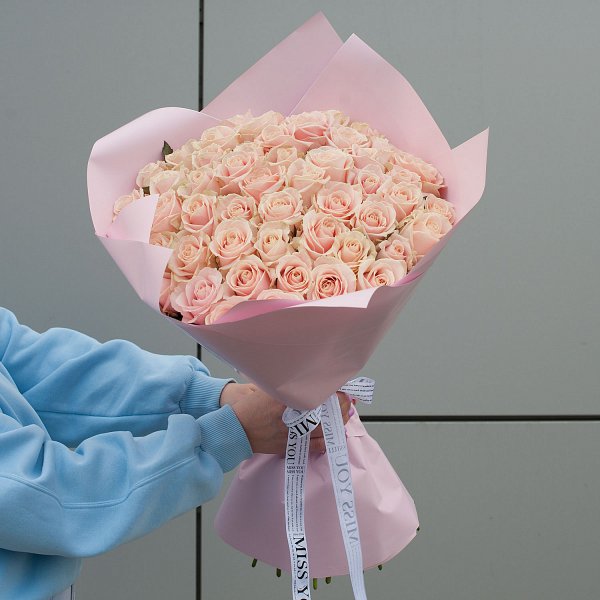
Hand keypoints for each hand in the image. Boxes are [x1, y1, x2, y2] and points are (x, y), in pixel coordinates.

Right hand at [220, 383, 352, 454]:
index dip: (334, 392)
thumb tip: (309, 378)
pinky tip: (334, 431)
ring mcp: (293, 434)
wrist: (237, 429)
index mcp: (286, 400)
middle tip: (348, 399)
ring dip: (338, 421)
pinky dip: (328, 438)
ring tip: (344, 413)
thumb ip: (287, 383)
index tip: (341, 387)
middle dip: (341, 406)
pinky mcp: (292, 446)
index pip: (318, 394)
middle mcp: (292, 418)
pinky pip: (317, 445)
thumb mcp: (267, 387)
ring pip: (325, 430)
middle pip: (326, 413)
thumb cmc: (251, 406)